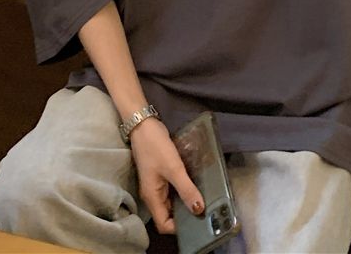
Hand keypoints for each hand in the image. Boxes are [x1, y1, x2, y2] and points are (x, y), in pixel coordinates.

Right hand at [129, 117, 204, 234]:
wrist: (144, 124)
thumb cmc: (156, 148)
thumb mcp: (173, 168)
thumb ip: (186, 189)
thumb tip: (199, 210)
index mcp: (152, 197)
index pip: (164, 224)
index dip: (179, 227)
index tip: (198, 221)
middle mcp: (153, 195)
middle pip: (169, 214)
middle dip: (185, 215)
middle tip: (206, 211)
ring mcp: (156, 184)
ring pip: (172, 201)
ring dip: (185, 201)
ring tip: (204, 199)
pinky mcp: (161, 174)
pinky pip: (173, 188)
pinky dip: (183, 189)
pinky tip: (196, 184)